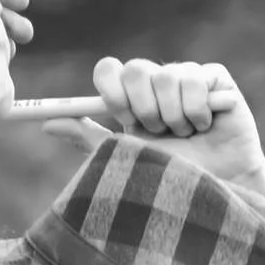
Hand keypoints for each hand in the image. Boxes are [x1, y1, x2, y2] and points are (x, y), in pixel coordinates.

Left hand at [45, 56, 264, 212]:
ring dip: (175, 116)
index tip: (123, 118)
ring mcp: (187, 79)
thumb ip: (89, 138)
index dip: (112, 91)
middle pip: (134, 69)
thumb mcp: (127, 158)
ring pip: (166, 75)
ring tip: (188, 137)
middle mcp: (157, 85)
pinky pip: (196, 77)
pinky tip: (207, 127)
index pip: (109, 70)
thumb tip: (46, 125)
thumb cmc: (172, 181)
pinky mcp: (216, 80)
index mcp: (132, 100)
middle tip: (159, 132)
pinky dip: (198, 110)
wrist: (218, 194)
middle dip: (144, 108)